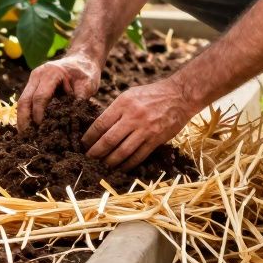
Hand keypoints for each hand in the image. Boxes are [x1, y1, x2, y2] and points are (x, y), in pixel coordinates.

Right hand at [17, 52, 102, 129]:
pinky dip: (26, 115)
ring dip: (22, 119)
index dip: (39, 115)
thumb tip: (71, 122)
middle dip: (24, 121)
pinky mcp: (33, 85)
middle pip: (24, 100)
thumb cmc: (86, 71)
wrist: (82, 58)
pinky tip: (29, 129)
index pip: (40, 97)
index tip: (42, 131)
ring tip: (26, 137)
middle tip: (27, 139)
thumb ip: (79, 100)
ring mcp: (33, 79)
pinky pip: (25, 101)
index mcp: (51, 73)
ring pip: (21, 102)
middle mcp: (37, 74)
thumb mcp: (88, 84)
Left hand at [82, 78, 197, 170]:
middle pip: (109, 140)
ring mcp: (145, 129)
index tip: (83, 144)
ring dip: (110, 162)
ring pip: (122, 151)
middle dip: (96, 153)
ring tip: (101, 166)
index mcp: (123, 103)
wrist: (179, 96)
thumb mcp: (130, 95)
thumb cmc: (151, 94)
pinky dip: (127, 164)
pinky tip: (120, 167)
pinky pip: (138, 156)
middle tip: (88, 159)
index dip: (89, 137)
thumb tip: (99, 128)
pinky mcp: (156, 139)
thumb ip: (116, 110)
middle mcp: (133, 116)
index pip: (100, 124)